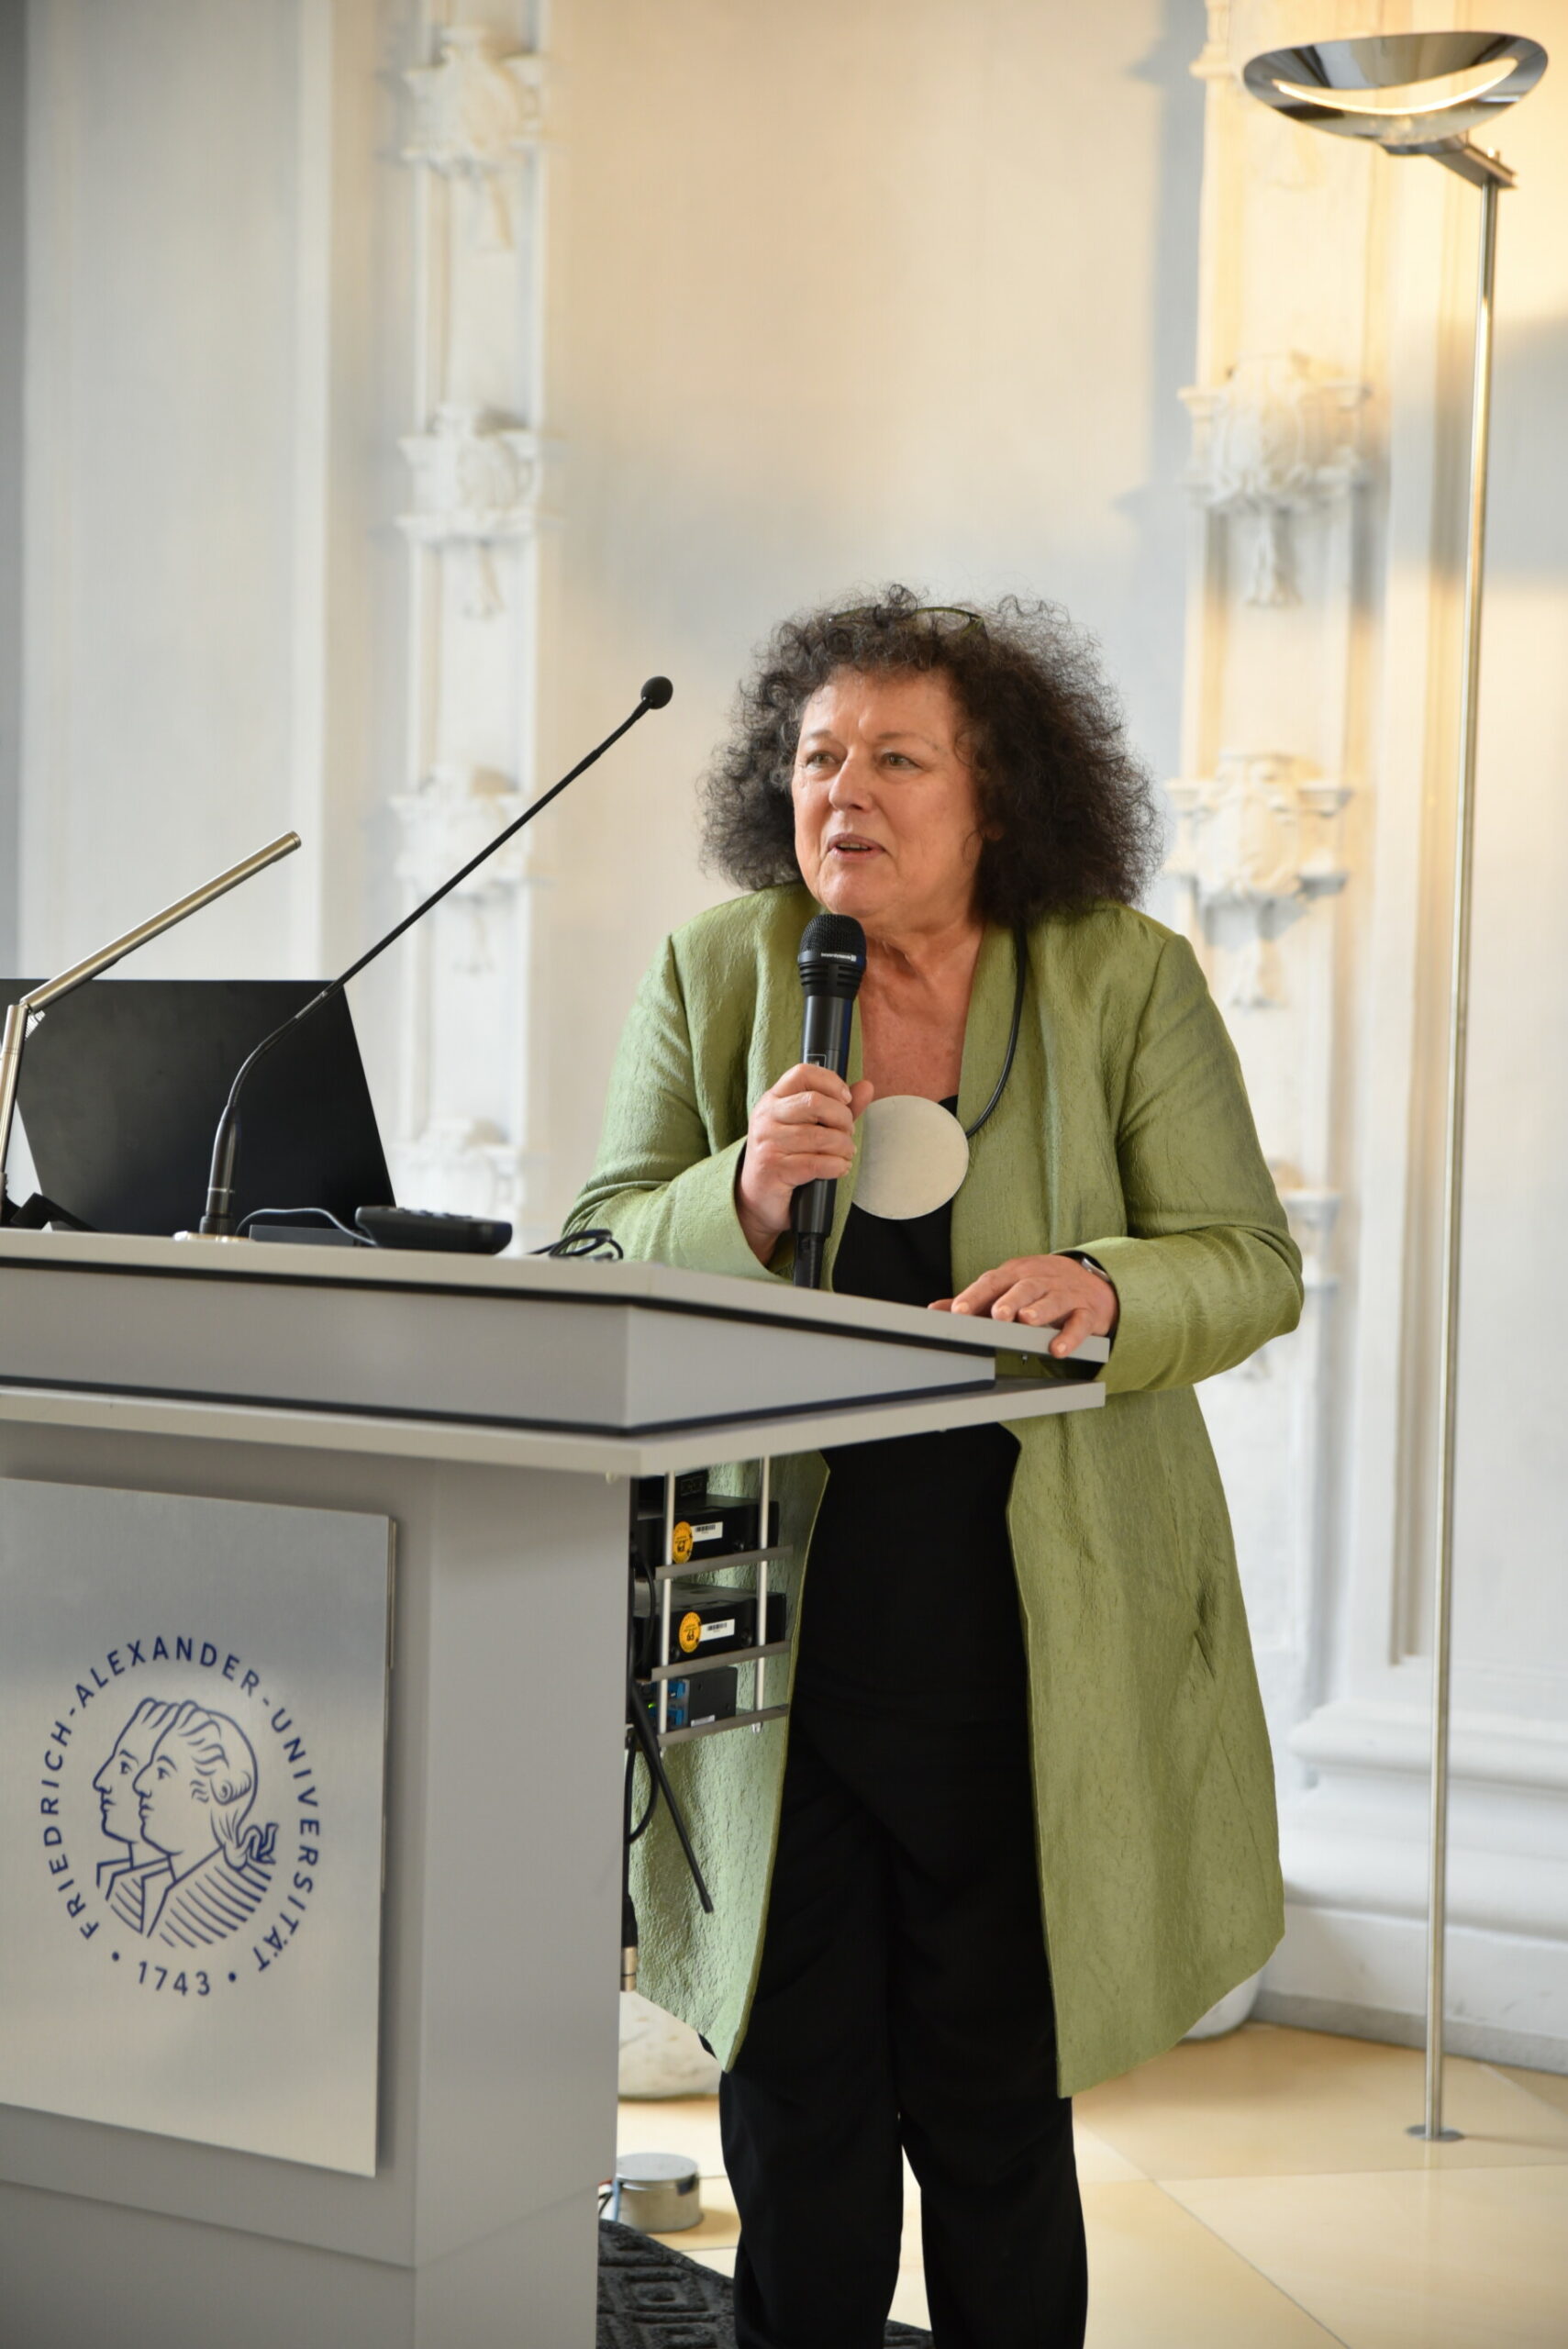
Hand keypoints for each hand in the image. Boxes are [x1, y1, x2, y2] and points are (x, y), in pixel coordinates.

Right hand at [735, 1065, 875, 1263]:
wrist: (758, 1197)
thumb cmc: (786, 1158)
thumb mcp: (809, 1127)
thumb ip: (838, 1107)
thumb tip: (866, 1087)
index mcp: (773, 1099)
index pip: (802, 1073)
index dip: (831, 1082)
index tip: (845, 1099)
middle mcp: (766, 1117)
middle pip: (814, 1102)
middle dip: (842, 1119)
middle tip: (847, 1133)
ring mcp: (767, 1143)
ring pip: (819, 1136)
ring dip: (843, 1147)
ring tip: (845, 1154)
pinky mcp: (773, 1169)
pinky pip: (816, 1163)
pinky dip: (836, 1166)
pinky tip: (839, 1168)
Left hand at [930, 1253, 1118, 1359]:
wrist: (1092, 1281)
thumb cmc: (1039, 1287)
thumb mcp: (1007, 1287)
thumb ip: (974, 1300)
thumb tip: (936, 1310)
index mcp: (1016, 1274)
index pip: (992, 1282)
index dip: (975, 1296)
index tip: (958, 1312)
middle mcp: (1040, 1281)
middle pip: (1024, 1287)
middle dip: (1009, 1300)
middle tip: (997, 1315)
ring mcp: (1065, 1295)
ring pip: (1052, 1300)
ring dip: (1039, 1310)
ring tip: (1026, 1321)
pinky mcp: (1086, 1313)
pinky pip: (1080, 1323)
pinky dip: (1071, 1336)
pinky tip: (1058, 1348)